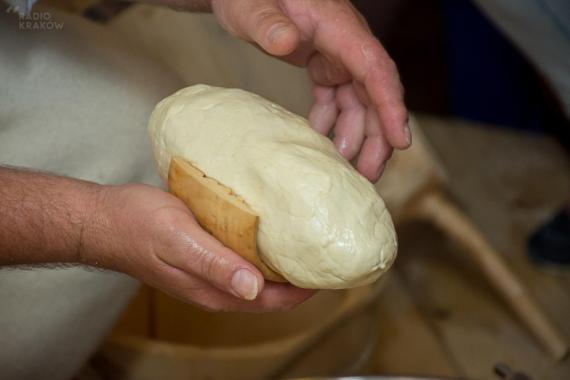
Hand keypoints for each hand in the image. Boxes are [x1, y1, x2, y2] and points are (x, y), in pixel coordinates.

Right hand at [82, 184, 313, 311]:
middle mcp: (217, 285)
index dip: (305, 290)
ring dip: (282, 262)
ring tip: (306, 239)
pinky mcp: (205, 252)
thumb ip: (215, 264)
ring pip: (258, 273)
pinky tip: (270, 227)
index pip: (274, 300)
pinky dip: (261, 246)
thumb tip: (253, 288)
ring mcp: (211, 270)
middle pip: (271, 290)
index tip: (331, 272)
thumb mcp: (179, 241)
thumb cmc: (136, 226)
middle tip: (325, 252)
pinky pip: (242, 255)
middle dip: (300, 277)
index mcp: (215, 290)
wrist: (104, 218)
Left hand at [211, 0, 410, 181]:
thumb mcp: (251, 6)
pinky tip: (320, 143)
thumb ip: (268, 24)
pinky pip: (337, 99)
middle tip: (369, 175)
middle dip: (377, 136)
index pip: (374, 67)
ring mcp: (337, 55)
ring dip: (357, 136)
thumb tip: (286, 42)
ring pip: (359, 101)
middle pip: (374, 93)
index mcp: (336, 26)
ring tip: (347, 170)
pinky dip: (332, 123)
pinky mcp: (324, 65)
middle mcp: (345, 42)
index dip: (390, 105)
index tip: (401, 141)